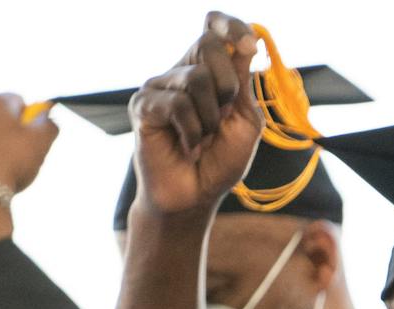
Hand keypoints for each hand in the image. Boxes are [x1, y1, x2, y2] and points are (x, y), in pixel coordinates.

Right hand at [128, 12, 263, 219]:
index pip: (213, 28)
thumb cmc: (219, 161)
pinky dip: (193, 131)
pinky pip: (177, 104)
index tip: (249, 42)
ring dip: (211, 117)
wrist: (195, 197)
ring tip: (204, 139)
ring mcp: (160, 86)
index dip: (230, 26)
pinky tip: (189, 147)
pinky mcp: (143, 105)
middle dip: (228, 84)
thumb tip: (247, 42)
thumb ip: (244, 83)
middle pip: (208, 44)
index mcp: (209, 70)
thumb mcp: (244, 121)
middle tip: (222, 117)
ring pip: (196, 77)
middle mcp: (182, 71)